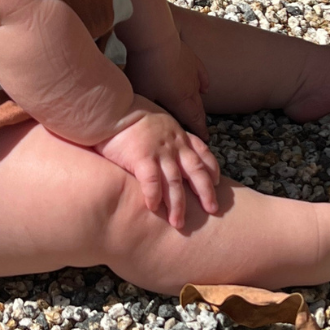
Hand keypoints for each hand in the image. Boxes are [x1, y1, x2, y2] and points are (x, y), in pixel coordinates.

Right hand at [94, 96, 219, 229]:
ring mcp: (159, 152)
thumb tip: (161, 144)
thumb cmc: (129, 110)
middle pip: (196, 171)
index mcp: (178, 134)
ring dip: (178, 205)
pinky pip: (152, 182)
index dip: (211, 168)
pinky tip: (153, 208)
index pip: (202, 152)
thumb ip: (163, 132)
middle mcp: (173, 144)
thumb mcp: (156, 117)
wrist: (112, 106)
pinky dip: (154, 196)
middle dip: (206, 192)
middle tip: (212, 209)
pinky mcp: (142, 158)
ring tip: (178, 223)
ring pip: (176, 183)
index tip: (216, 182)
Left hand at [125, 38, 209, 139]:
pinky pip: (202, 75)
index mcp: (180, 100)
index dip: (199, 130)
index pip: (193, 120)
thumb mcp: (142, 94)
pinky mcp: (191, 58)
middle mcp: (191, 89)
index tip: (205, 139)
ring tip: (199, 109)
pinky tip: (204, 87)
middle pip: (198, 108)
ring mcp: (193, 73)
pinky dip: (204, 83)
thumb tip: (143, 118)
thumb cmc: (146, 69)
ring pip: (200, 92)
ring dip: (199, 102)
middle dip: (200, 120)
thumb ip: (145, 107)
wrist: (155, 39)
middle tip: (202, 128)